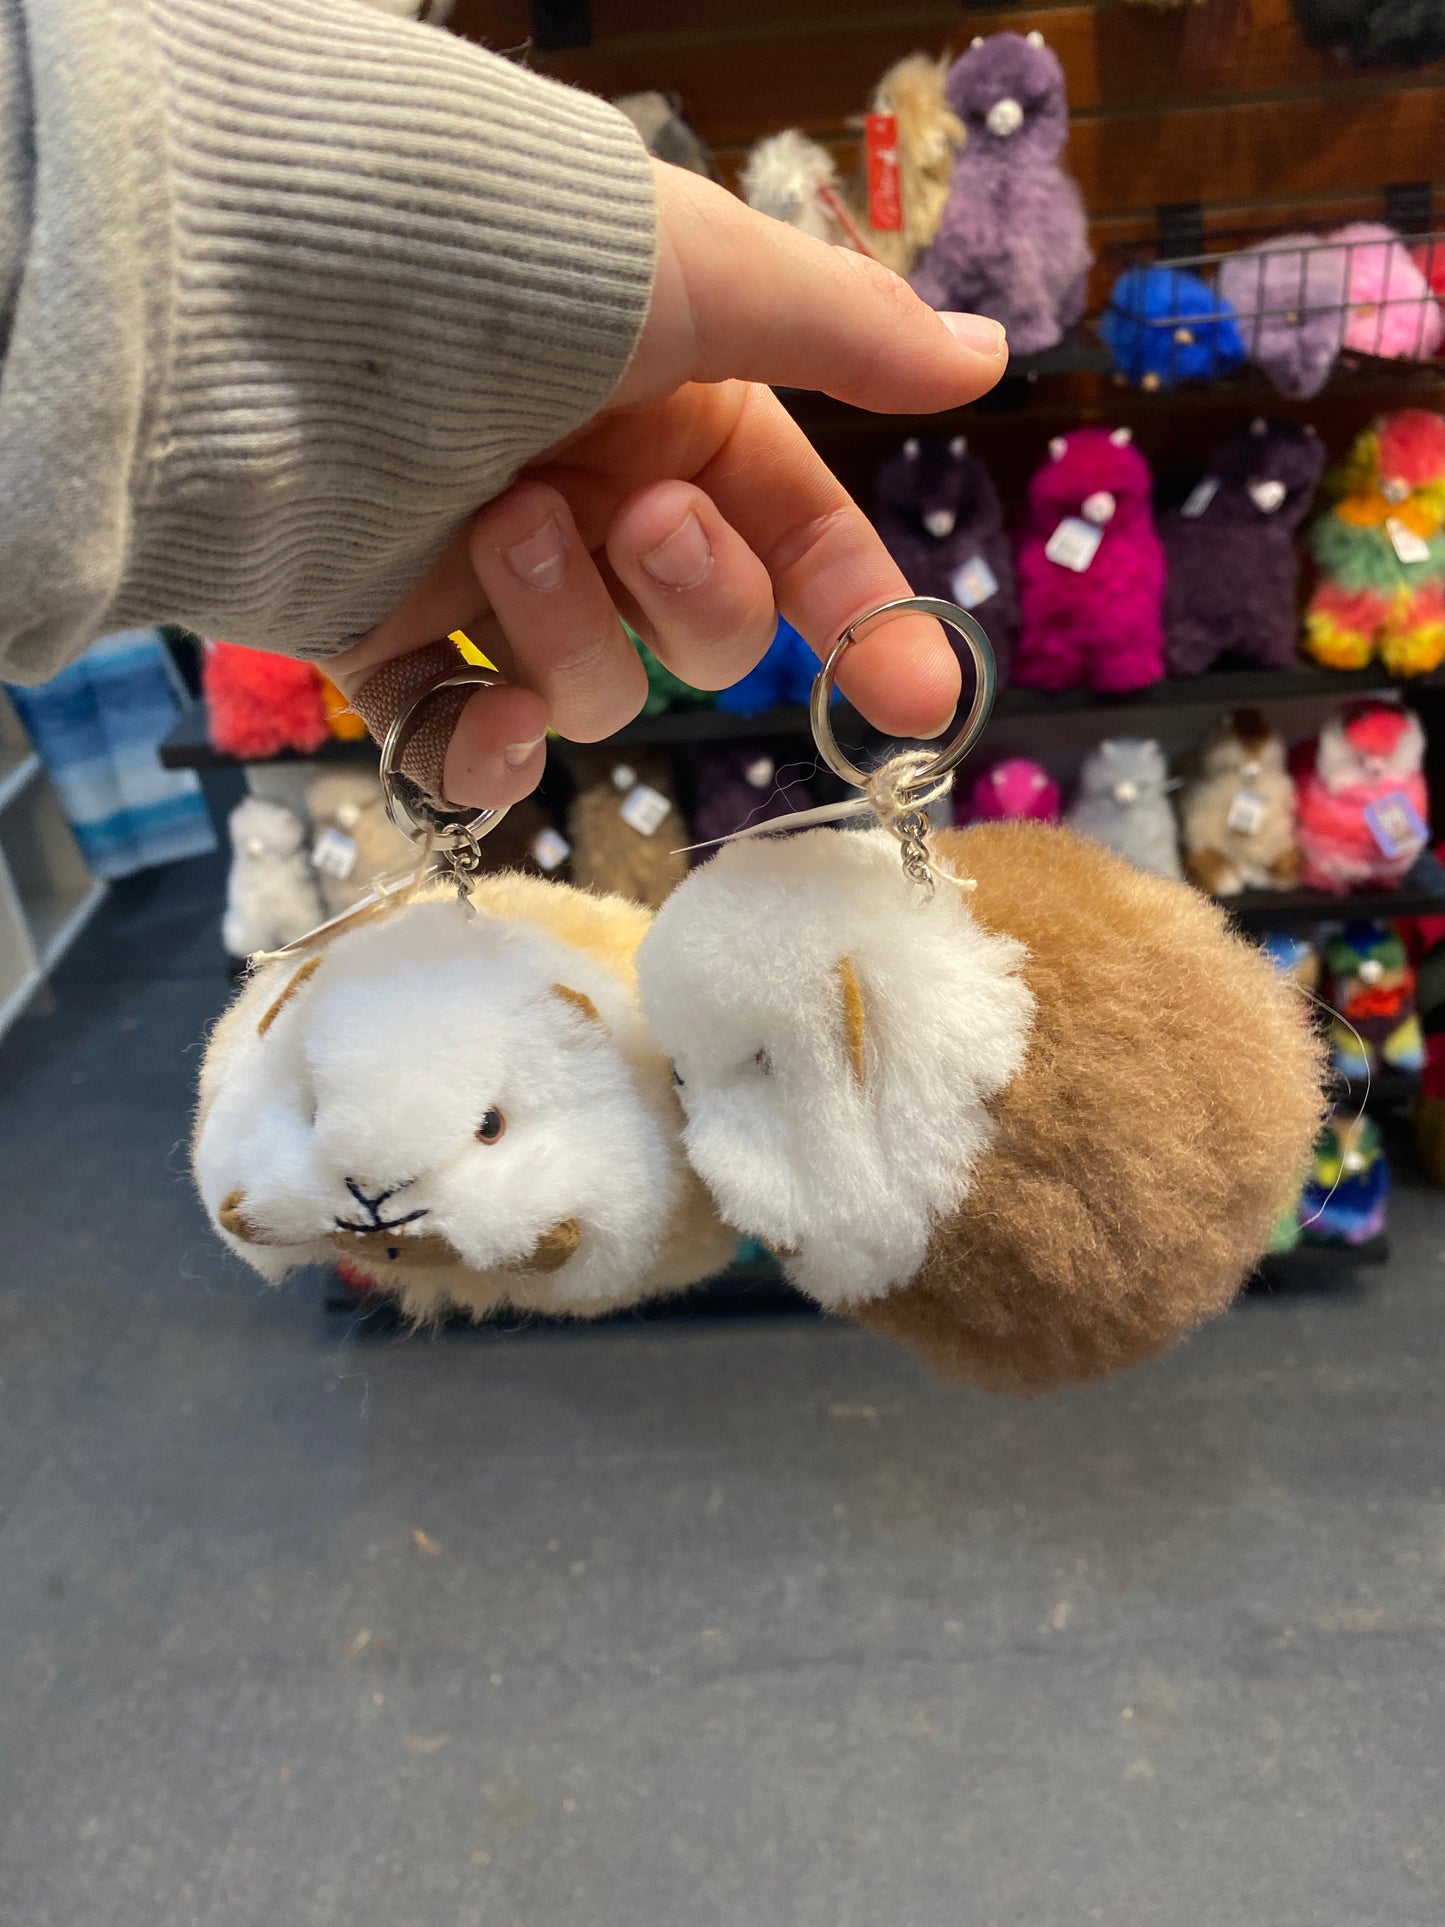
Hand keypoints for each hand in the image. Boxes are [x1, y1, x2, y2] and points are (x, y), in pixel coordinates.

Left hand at [329, 160, 1006, 807]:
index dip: (860, 617)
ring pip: (587, 687)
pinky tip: (480, 720)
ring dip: (564, 626)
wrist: (276, 297)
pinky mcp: (381, 634)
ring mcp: (485, 574)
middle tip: (633, 516)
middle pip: (701, 632)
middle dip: (689, 593)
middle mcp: (591, 495)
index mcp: (676, 414)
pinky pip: (456, 749)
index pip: (798, 536)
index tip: (911, 699)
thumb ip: (843, 331)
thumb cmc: (504, 260)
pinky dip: (477, 757)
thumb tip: (983, 355)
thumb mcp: (702, 274)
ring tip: (497, 522)